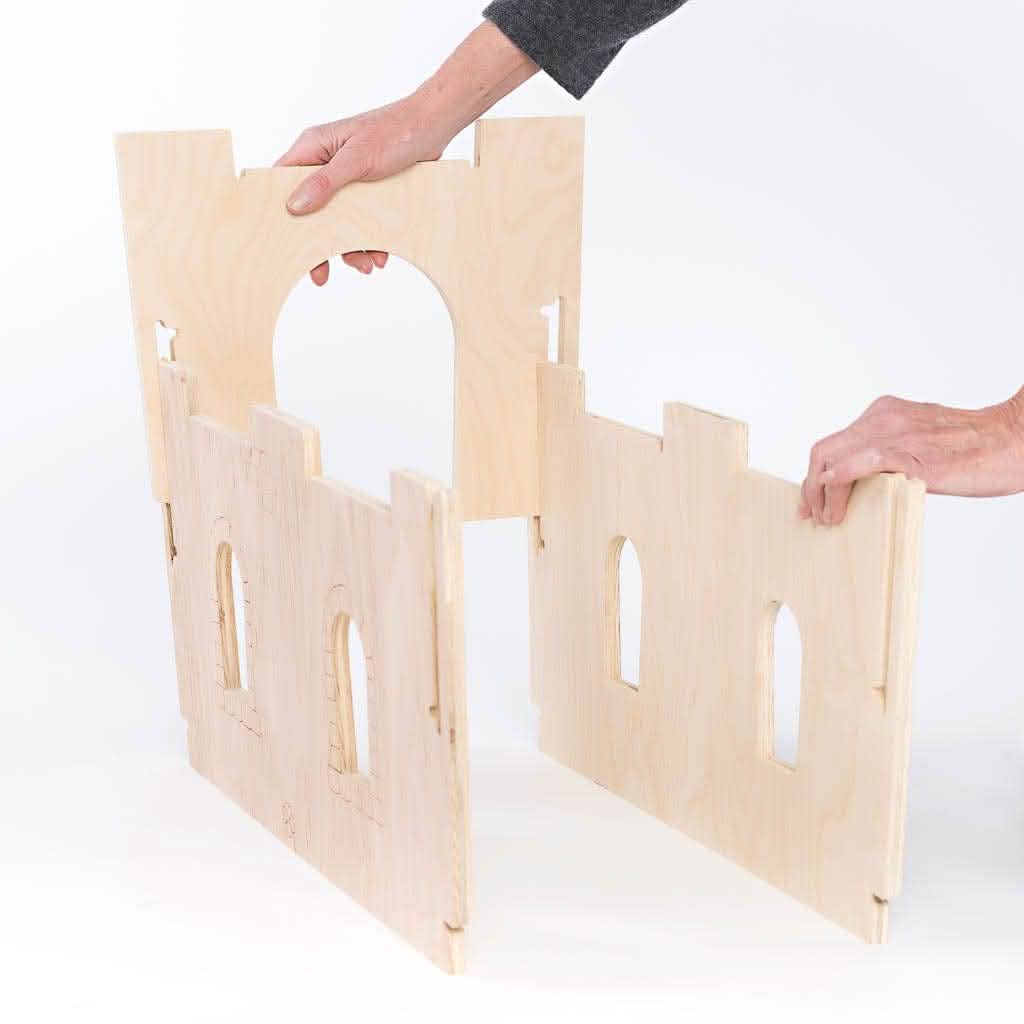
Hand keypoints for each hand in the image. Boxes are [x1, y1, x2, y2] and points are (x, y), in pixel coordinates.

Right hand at [274, 21, 537, 285]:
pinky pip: (362, 223)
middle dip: (320, 244)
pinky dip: (371, 241)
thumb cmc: (396, 131)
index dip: (281, 214)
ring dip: (352, 248)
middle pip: (311, 212)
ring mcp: (347, 180)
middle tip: (322, 275)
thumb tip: (294, 206)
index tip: (283, 244)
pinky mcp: (368, 192)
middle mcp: (326, 164)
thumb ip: (326, 183)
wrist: (435, 127)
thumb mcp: (358, 159)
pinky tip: (381, 254)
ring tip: (368, 264)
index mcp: (314, 148)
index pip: (283, 183)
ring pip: (338, 222)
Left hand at [799, 389, 1023, 524]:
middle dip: (812, 487)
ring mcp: (898, 435)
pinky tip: (836, 495)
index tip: (812, 500)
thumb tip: (857, 480)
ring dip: (824, 493)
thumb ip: (884, 453)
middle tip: (814, 515)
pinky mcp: (915, 455)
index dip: (814, 474)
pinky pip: (868, 461)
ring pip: (836, 458)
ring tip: (829, 518)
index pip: (831, 444)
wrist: (1013, 440)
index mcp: (883, 413)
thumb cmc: (970, 447)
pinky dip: (842, 477)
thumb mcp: (916, 440)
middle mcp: (884, 419)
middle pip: (824, 451)